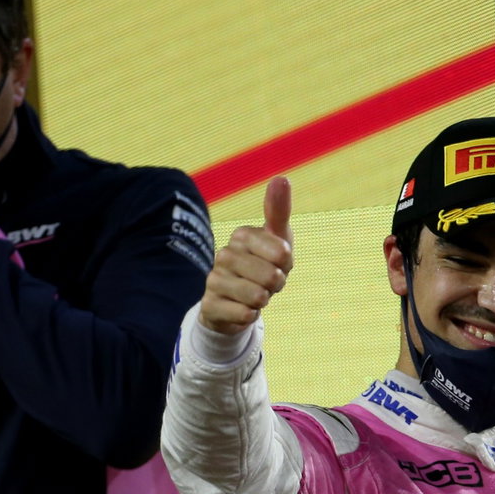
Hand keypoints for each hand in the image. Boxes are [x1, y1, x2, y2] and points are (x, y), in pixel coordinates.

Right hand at [199, 176, 293, 334]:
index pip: (282, 253)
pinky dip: (251, 316)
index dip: (286, 265)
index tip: (277, 263)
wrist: (235, 302)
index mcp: (241, 235)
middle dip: (276, 285)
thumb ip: (278, 210)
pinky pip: (244, 315)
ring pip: (257, 297)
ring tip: (255, 295)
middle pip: (271, 277)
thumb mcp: (277, 239)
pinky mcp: (209, 305)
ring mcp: (214, 280)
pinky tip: (243, 309)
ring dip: (264, 301)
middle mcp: (224, 254)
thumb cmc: (263, 265)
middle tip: (267, 283)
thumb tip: (281, 177)